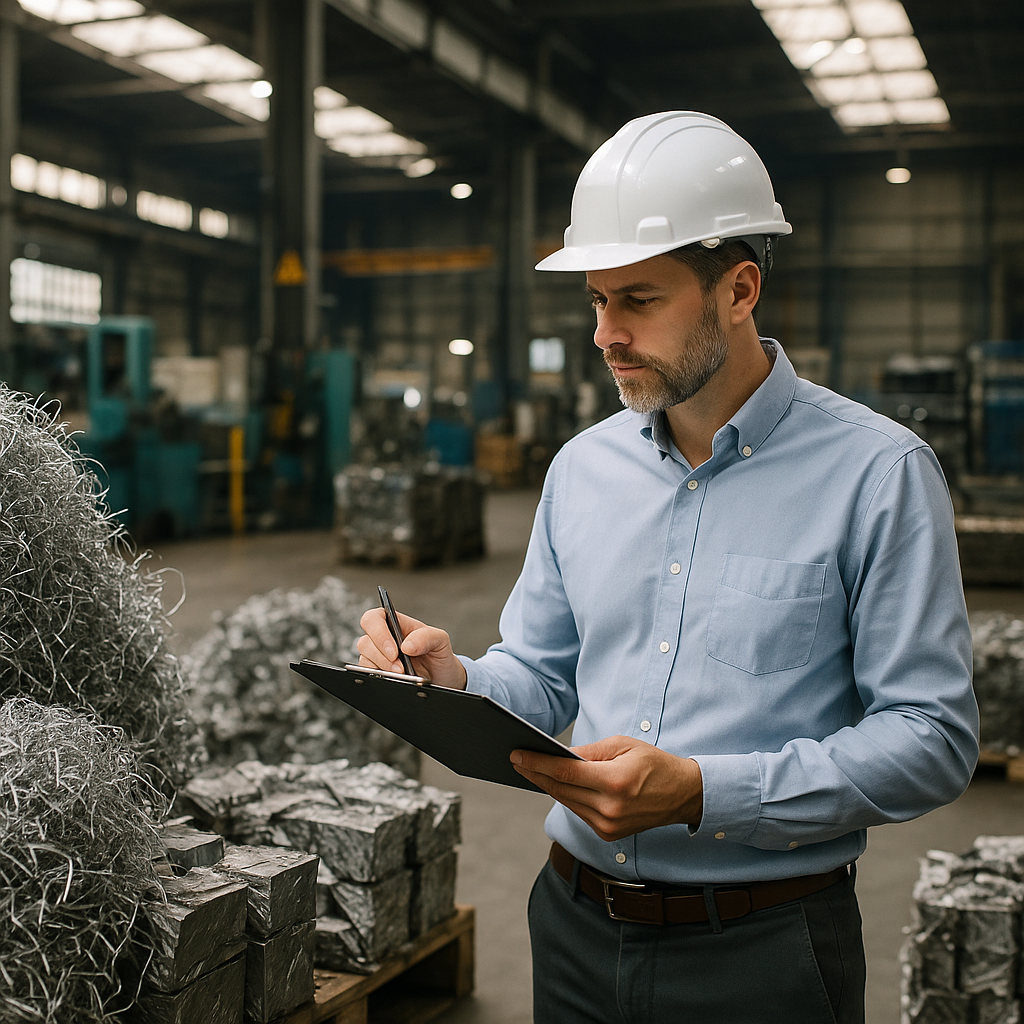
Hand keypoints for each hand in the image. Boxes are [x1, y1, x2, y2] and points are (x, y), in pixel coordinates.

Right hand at [356, 608, 467, 689]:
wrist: (443, 679)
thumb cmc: (439, 655)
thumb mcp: (441, 641)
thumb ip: (427, 637)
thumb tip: (407, 645)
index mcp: (397, 624)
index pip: (374, 618)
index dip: (378, 633)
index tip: (395, 651)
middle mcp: (384, 639)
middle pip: (365, 641)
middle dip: (382, 657)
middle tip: (400, 668)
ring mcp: (378, 657)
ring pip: (364, 659)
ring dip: (382, 669)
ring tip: (402, 675)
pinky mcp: (377, 673)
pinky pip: (367, 675)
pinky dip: (380, 678)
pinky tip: (395, 680)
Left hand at [511, 735, 702, 841]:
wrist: (683, 795)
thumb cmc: (654, 764)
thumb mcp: (623, 746)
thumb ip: (589, 752)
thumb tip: (559, 755)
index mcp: (615, 782)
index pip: (565, 773)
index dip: (537, 763)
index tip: (517, 754)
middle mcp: (609, 808)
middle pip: (560, 789)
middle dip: (535, 773)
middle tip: (516, 759)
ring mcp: (608, 825)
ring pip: (566, 802)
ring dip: (546, 785)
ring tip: (529, 769)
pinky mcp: (608, 834)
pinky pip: (578, 812)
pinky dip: (565, 797)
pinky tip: (553, 784)